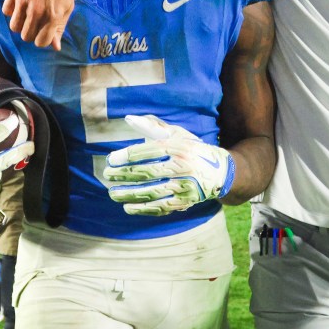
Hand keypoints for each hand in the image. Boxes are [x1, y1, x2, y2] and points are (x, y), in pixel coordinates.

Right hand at [1, 0, 76, 50]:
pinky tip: (20, 4)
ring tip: (27, 15)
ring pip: (14, 27)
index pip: (41, 42)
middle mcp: (38, 10)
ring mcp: (24, 1)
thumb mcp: (67, 6)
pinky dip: (11, 10)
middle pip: (26, 36)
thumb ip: (60, 27)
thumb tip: (55, 47)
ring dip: (20, 24)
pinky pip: (6, 11)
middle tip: (36, 23)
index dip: (42, 39)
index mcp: (53, 16)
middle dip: (31, 33)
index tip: (44, 32)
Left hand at [103, 115, 235, 215]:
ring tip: (112, 193)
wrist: (221, 172)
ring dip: (129, 194)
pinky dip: (143, 209)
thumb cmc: (192, 149)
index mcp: (179, 147)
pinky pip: (160, 207)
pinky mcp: (185, 202)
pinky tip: (128, 207)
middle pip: (148, 172)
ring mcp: (184, 186)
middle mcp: (182, 167)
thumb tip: (128, 119)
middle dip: (124, 175)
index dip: (126, 156)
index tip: (110, 160)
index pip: (148, 151)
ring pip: (152, 192)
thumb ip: (152, 127)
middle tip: (107, 175)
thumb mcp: (177, 134)